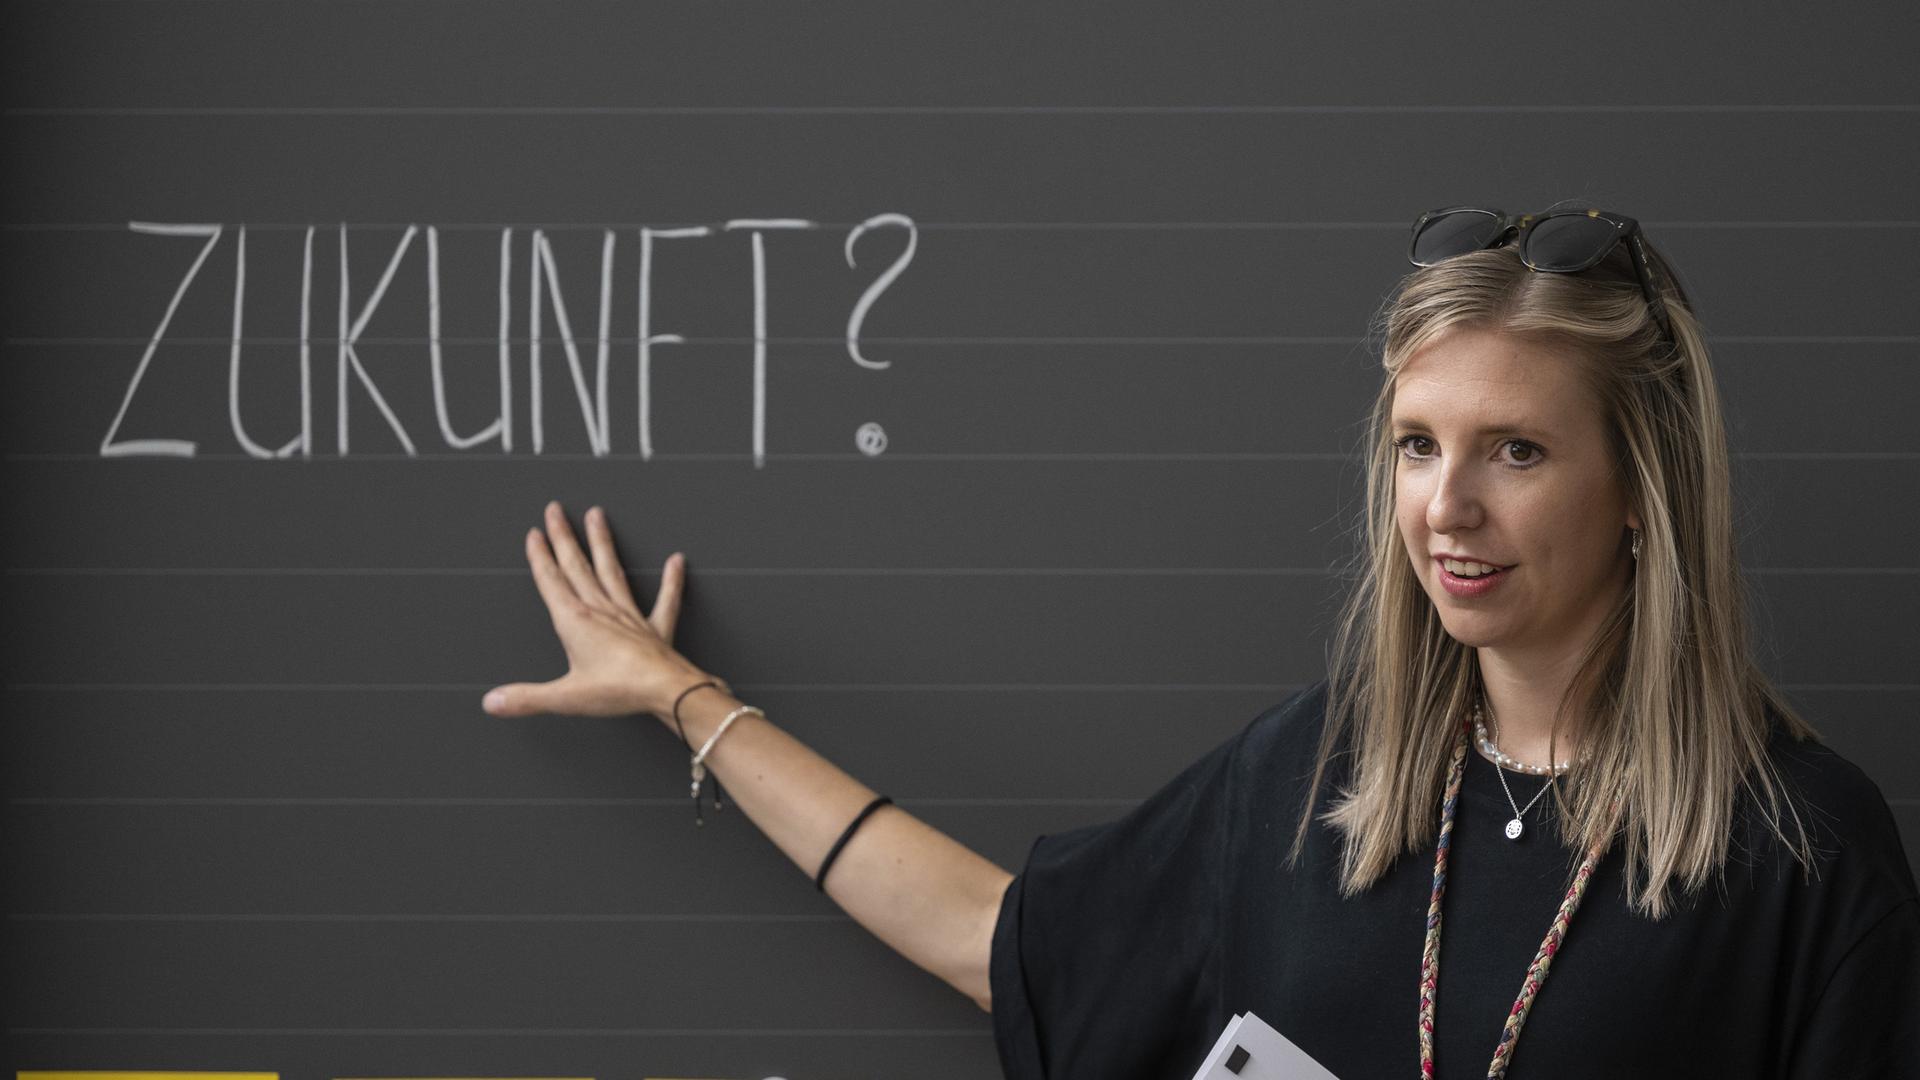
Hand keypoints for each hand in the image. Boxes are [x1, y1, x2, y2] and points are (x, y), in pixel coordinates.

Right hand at [483, 500, 715, 722]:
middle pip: (577, 567)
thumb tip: (492, 702)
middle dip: (564, 537)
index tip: (534, 533)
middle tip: (556, 509)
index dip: (540, 557)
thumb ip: (526, 698)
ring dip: (602, 543)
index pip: (552, 582)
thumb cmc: (619, 691)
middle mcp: (601, 611)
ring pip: (612, 571)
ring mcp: (629, 616)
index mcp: (575, 622)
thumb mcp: (565, 697)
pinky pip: (665, 600)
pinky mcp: (655, 629)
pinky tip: (676, 561)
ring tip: (597, 516)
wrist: (666, 691)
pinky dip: (672, 580)